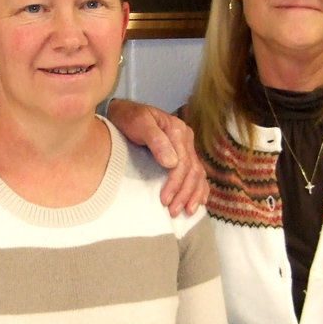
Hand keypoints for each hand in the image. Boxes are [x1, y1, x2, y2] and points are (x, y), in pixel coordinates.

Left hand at [106, 98, 207, 215]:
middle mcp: (186, 139)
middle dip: (184, 193)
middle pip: (193, 170)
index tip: (165, 200)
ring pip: (198, 173)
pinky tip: (199, 201)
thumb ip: (155, 140)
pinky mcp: (183, 154)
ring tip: (187, 211)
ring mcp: (186, 147)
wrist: (123, 112)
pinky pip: (197, 172)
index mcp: (178, 131)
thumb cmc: (128, 118)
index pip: (183, 163)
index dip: (175, 184)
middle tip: (173, 211)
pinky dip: (199, 188)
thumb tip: (171, 163)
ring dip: (194, 194)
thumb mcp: (138, 123)